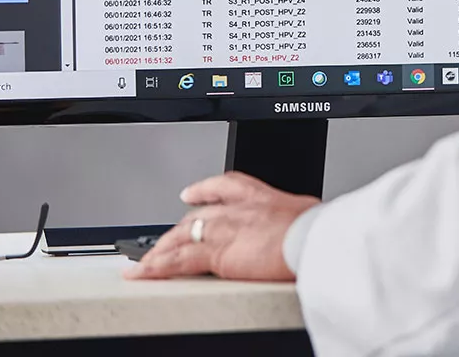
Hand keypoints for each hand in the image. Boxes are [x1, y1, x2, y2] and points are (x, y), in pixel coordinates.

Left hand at [125, 171, 320, 281]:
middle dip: (176, 229)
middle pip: (194, 216)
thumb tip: (305, 224)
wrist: (312, 239)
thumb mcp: (307, 213)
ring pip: (179, 238)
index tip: (190, 194)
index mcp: (258, 195)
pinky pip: (176, 262)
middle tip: (163, 241)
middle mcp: (234, 208)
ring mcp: (220, 229)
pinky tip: (141, 272)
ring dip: (159, 250)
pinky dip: (155, 267)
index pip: (222, 186)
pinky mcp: (213, 254)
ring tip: (144, 262)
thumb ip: (295, 219)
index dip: (202, 190)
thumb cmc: (316, 228)